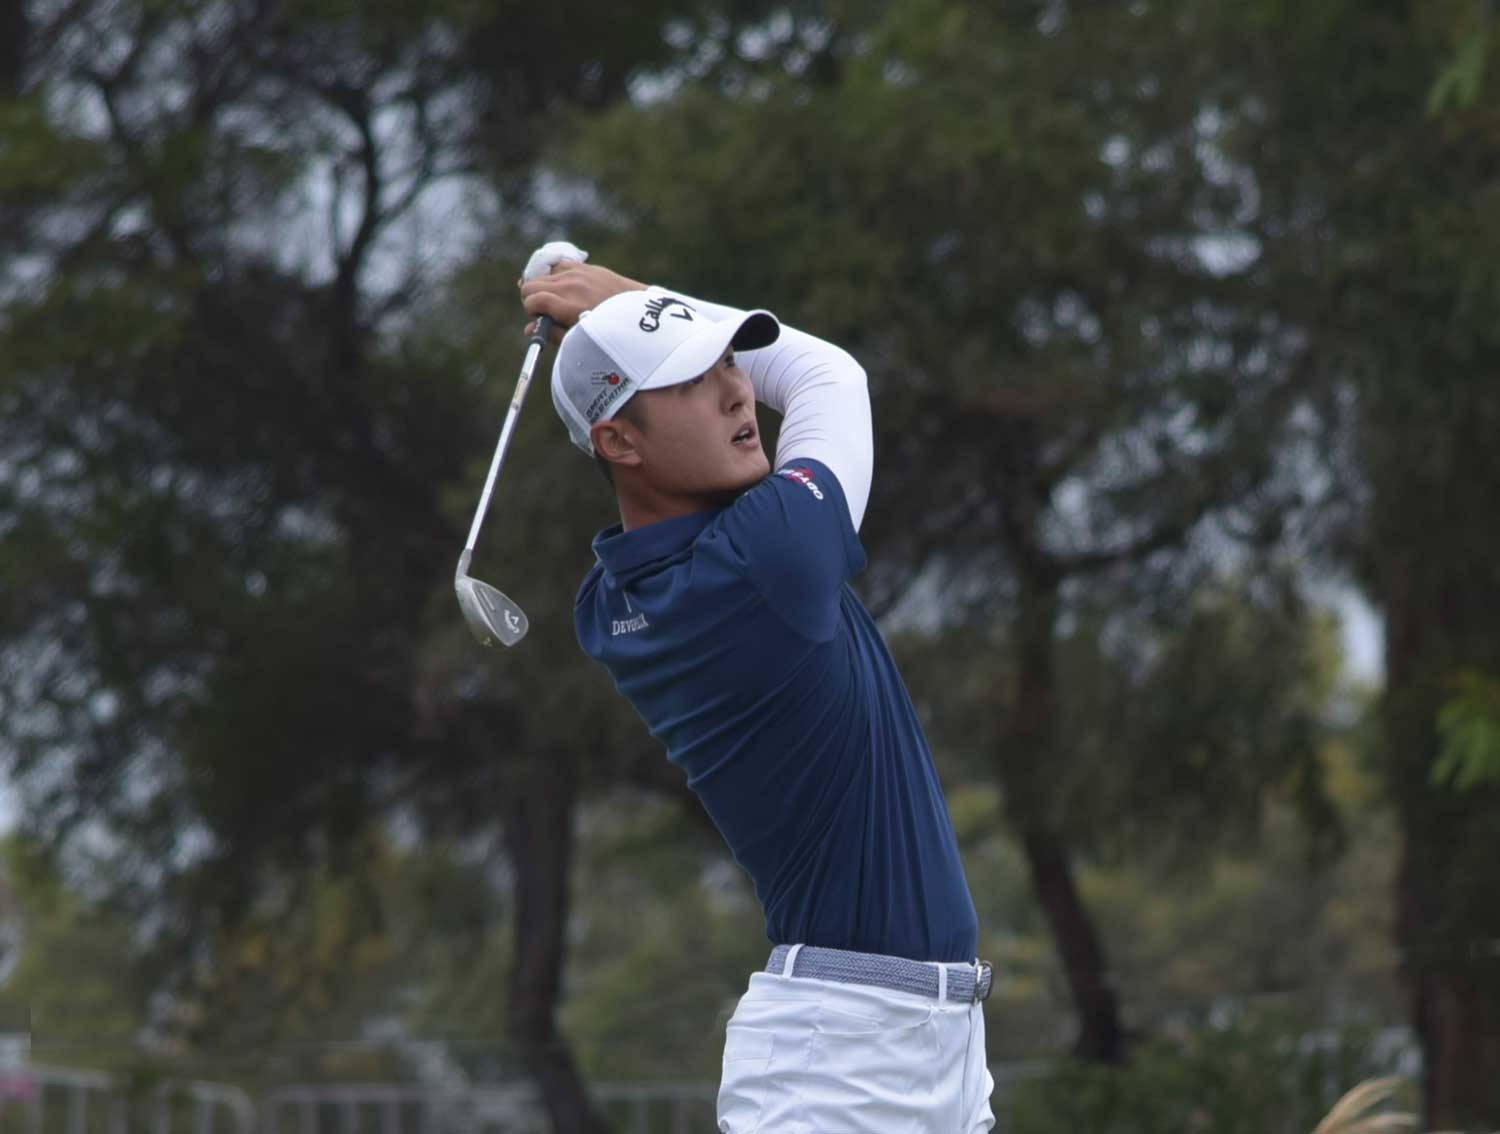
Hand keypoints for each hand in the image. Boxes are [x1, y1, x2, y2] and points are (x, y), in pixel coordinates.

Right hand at [519, 261, 645, 343]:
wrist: (637, 314)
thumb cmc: (608, 332)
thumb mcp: (579, 338)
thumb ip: (552, 333)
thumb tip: (529, 329)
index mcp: (568, 306)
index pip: (531, 301)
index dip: (531, 312)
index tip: (541, 319)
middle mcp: (570, 286)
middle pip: (530, 285)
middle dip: (533, 299)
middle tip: (546, 311)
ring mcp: (578, 273)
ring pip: (542, 274)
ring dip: (544, 287)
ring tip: (556, 300)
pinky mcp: (585, 267)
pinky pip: (558, 266)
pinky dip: (557, 275)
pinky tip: (565, 287)